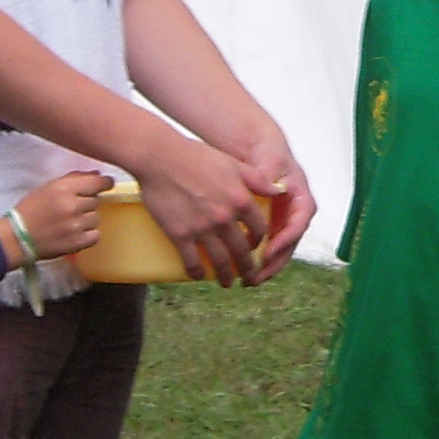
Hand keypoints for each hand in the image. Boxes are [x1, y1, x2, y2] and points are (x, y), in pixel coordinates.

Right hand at [10, 170, 110, 266]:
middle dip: (87, 203)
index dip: (104, 183)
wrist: (17, 237)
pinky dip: (88, 234)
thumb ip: (73, 179)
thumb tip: (97, 174)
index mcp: (64, 189)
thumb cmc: (31, 210)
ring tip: (70, 222)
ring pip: (96, 218)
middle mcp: (72, 206)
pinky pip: (96, 235)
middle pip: (96, 200)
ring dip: (87, 219)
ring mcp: (76, 226)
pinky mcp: (77, 243)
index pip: (97, 182)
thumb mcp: (48, 187)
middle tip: (72, 208)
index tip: (106, 184)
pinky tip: (75, 233)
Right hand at [134, 131, 275, 283]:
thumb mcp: (233, 163)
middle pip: (242, 251)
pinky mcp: (180, 234)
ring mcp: (202, 228)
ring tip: (227, 282)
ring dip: (225, 276)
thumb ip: (257, 179)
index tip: (255, 247)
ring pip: (220, 261)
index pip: (259, 229)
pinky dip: (197, 271)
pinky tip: (198, 275)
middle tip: (248, 276)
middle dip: (247, 267)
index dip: (259, 242)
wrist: (160, 158)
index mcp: (240, 200)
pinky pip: (192, 261)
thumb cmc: (196, 156)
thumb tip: (278, 190)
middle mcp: (224, 217)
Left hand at [235, 132, 316, 280]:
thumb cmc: (268, 154)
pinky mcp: (273, 229)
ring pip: (279, 252)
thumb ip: (269, 174)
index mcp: (303, 201)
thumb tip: (270, 187)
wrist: (262, 153)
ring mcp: (285, 224)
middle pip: (290, 246)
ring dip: (266, 268)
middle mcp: (297, 217)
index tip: (268, 252)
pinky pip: (268, 249)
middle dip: (274, 264)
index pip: (298, 225)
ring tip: (249, 281)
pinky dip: (257, 261)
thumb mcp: (270, 161)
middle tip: (256, 276)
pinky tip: (242, 271)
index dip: (284, 240)